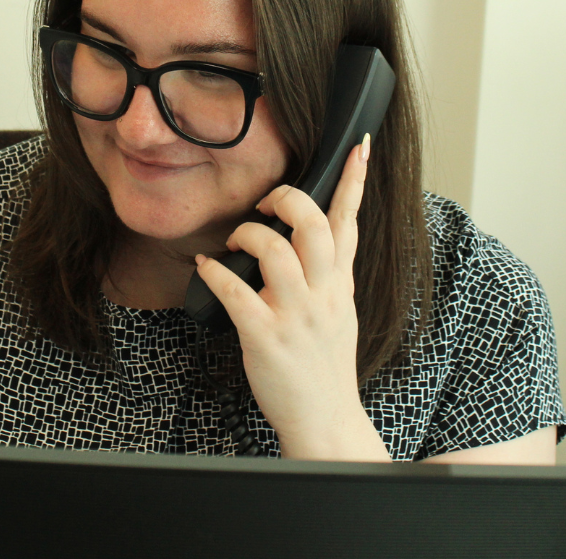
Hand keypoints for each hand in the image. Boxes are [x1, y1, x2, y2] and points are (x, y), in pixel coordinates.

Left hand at [194, 135, 389, 461]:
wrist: (325, 419)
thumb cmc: (324, 364)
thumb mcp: (340, 311)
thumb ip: (330, 272)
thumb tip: (316, 236)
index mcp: (339, 284)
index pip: (350, 222)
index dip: (354, 181)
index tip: (359, 145)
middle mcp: (322, 294)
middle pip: (313, 225)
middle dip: (287, 200)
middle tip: (266, 203)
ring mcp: (295, 315)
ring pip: (274, 251)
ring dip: (247, 235)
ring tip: (234, 242)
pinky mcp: (265, 336)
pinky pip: (236, 292)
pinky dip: (215, 273)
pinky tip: (207, 268)